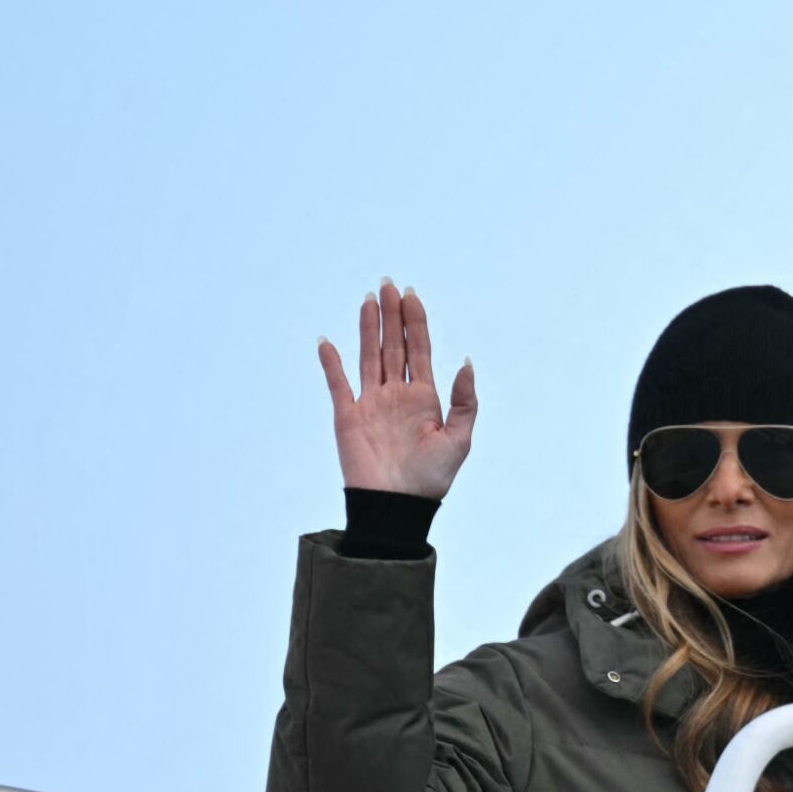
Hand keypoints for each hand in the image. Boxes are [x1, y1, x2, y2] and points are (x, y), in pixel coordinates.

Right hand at [316, 278, 477, 499]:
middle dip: (393, 316)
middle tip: (389, 284)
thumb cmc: (431, 479)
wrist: (397, 507)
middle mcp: (397, 395)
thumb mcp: (459, 439)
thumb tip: (465, 363)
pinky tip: (327, 341)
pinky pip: (338, 384)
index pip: (419, 350)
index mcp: (424, 398)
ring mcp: (371, 404)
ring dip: (369, 328)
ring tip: (369, 300)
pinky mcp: (348, 417)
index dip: (416, 322)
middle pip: (393, 346)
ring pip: (369, 356)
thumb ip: (464, 401)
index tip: (411, 295)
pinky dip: (331, 363)